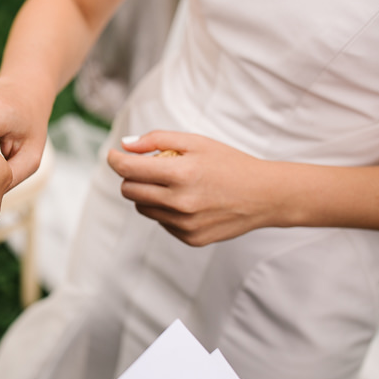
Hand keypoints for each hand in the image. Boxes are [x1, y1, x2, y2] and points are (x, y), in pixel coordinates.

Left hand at [107, 131, 273, 245]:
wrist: (265, 195)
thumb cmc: (230, 163)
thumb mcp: (196, 142)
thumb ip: (157, 140)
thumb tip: (125, 145)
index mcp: (181, 174)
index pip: (129, 169)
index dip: (116, 160)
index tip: (113, 155)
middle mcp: (180, 202)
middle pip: (129, 191)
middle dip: (131, 177)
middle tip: (146, 168)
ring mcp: (185, 224)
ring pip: (143, 208)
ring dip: (147, 194)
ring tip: (172, 183)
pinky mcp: (191, 238)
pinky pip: (162, 222)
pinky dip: (166, 210)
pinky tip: (188, 201)